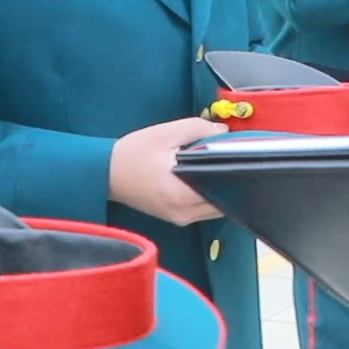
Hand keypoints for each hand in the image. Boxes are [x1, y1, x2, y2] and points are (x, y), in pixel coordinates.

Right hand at [109, 116, 227, 225]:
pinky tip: (205, 175)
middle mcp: (184, 213)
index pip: (224, 189)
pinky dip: (208, 192)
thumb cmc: (133, 153)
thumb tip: (224, 132)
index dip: (237, 171)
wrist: (104, 172)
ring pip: (214, 205)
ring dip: (219, 186)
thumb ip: (199, 130)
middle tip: (235, 157)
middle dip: (230, 179)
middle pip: (223, 200)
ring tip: (220, 164)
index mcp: (182, 195)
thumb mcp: (166, 133)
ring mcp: (180, 218)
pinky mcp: (175, 217)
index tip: (244, 156)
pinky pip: (202, 207)